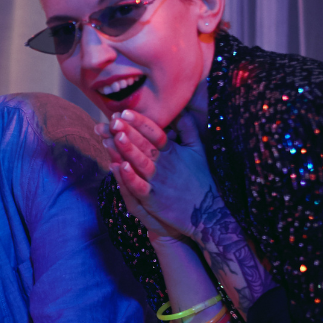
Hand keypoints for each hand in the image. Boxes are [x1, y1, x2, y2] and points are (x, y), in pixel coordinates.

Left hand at [103, 110, 217, 240]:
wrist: (208, 213)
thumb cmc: (201, 179)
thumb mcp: (198, 151)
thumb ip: (188, 130)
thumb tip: (181, 110)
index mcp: (172, 151)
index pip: (155, 133)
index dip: (141, 122)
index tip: (126, 111)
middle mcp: (164, 165)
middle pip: (144, 145)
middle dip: (128, 132)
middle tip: (114, 120)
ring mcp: (158, 182)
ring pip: (139, 163)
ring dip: (126, 150)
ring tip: (114, 136)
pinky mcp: (153, 199)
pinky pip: (139, 186)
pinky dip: (129, 177)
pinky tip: (118, 166)